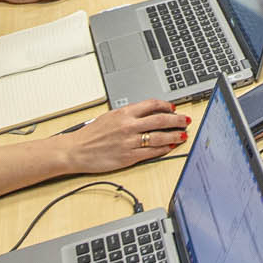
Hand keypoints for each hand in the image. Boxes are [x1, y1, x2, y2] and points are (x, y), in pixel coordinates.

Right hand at [61, 100, 190, 173]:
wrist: (76, 150)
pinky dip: (163, 149)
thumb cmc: (90, 134)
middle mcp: (129, 126)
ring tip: (183, 134)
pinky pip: (152, 152)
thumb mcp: (109, 116)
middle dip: (176, 120)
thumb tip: (146, 113)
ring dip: (174, 135)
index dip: (166, 105)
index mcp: (124, 113)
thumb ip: (128, 114)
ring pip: (159, 137)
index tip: (173, 107)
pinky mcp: (129, 157)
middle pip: (160, 120)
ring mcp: (130, 142)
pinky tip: (170, 147)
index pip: (151, 105)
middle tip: (185, 120)